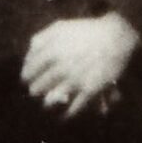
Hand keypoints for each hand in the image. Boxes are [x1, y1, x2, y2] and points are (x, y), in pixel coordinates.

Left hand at [21, 13, 141, 118]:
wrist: (115, 37)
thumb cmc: (85, 31)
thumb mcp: (59, 27)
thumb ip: (39, 39)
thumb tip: (28, 56)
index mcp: (52, 52)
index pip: (29, 71)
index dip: (26, 77)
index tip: (26, 79)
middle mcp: (61, 67)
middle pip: (37, 87)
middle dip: (35, 90)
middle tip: (35, 91)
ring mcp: (75, 80)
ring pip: (51, 100)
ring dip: (47, 103)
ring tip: (47, 103)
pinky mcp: (89, 89)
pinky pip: (74, 107)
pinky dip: (68, 113)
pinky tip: (64, 115)